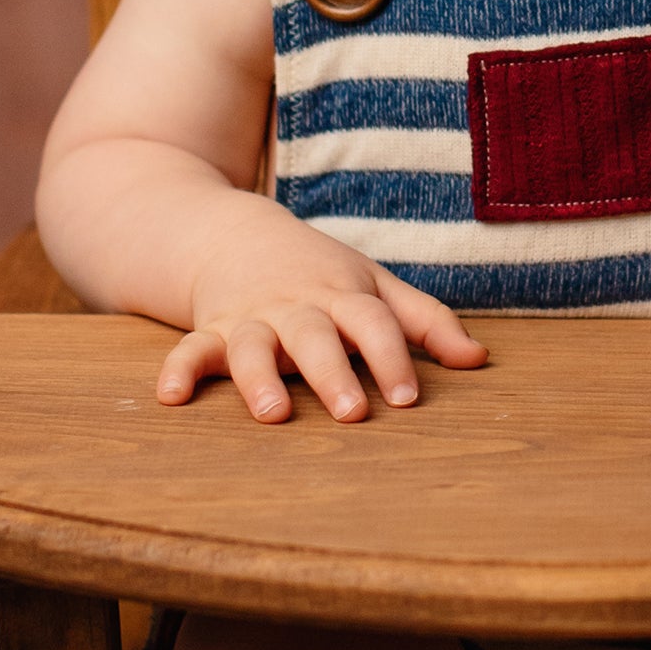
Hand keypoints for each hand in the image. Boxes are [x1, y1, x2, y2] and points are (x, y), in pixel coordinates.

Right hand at [154, 216, 485, 425]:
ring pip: (253, 346)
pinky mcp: (212, 331)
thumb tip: (479, 360)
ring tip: (273, 414)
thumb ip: (426, 322)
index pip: (373, 323)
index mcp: (343, 296)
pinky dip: (179, 370)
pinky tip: (171, 399)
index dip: (392, 358)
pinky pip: (191, 349)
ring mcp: (251, 319)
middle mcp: (297, 308)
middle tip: (351, 413)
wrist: (238, 235)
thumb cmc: (322, 273)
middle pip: (315, 337)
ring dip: (259, 379)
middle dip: (332, 373)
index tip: (408, 399)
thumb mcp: (376, 286)